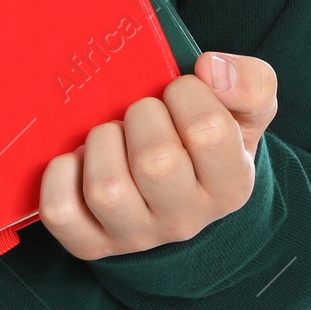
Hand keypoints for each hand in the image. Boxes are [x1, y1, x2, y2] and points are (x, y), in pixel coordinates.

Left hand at [38, 51, 277, 259]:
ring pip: (106, 189)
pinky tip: (76, 158)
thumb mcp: (242, 112)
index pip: (208, 130)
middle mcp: (184, 219)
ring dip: (100, 144)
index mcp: (228, 185)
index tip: (176, 92)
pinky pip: (61, 211)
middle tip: (140, 112)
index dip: (185, 93)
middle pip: (155, 162)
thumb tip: (212, 68)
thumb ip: (250, 83)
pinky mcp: (89, 241)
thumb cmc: (203, 142)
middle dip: (140, 116)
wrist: (178, 196)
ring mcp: (134, 235)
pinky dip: (59, 175)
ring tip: (111, 135)